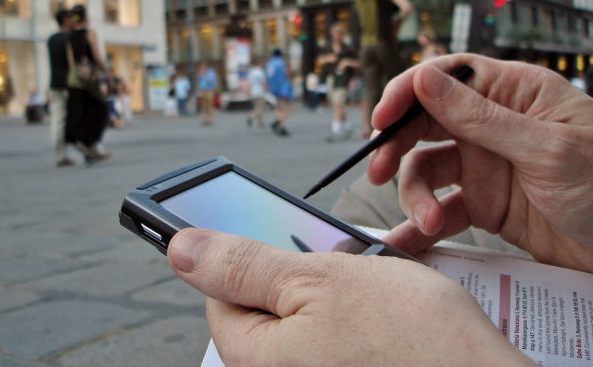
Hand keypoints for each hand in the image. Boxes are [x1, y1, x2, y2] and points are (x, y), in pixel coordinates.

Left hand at [168, 229, 532, 366]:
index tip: (277, 236)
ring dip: (331, 289)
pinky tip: (383, 306)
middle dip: (298, 273)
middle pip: (263, 306)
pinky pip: (332, 336)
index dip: (248, 255)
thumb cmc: (412, 337)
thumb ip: (243, 265)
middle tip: (338, 264)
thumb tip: (180, 249)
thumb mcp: (318, 280)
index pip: (218, 293)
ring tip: (371, 288)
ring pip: (302, 316)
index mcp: (255, 356)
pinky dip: (351, 312)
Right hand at [368, 54, 592, 275]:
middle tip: (378, 172)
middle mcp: (491, 125)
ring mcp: (484, 165)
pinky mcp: (483, 203)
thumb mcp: (548, 149)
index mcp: (512, 92)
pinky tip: (409, 242)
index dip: (406, 92)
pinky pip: (440, 209)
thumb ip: (481, 117)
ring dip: (415, 196)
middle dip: (396, 147)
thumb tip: (423, 81)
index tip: (380, 120)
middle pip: (423, 123)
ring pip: (426, 170)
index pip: (445, 77)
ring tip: (427, 223)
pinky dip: (420, 225)